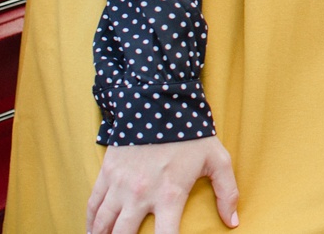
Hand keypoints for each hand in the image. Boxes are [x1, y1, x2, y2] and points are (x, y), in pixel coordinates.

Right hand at [87, 137, 238, 233]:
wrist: (160, 102)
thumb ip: (228, 192)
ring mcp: (121, 185)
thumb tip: (233, 222)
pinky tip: (92, 231)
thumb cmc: (192, 134)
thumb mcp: (217, 160)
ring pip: (103, 224)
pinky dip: (90, 221)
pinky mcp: (107, 173)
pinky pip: (93, 204)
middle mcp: (142, 195)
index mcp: (170, 195)